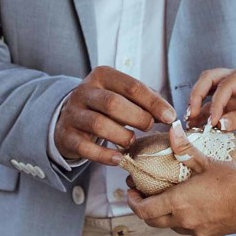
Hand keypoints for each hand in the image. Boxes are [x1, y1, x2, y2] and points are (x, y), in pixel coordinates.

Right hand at [54, 66, 176, 167]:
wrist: (67, 118)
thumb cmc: (104, 107)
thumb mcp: (122, 95)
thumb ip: (144, 101)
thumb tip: (167, 114)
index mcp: (102, 76)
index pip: (131, 86)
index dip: (153, 102)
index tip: (169, 116)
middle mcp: (85, 92)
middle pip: (113, 103)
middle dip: (137, 118)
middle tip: (149, 127)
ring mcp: (73, 114)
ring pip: (98, 124)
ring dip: (121, 136)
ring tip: (131, 142)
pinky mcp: (66, 135)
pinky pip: (85, 147)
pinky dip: (104, 155)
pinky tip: (118, 159)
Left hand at [127, 126, 235, 235]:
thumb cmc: (233, 180)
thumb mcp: (207, 162)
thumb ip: (185, 149)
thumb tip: (172, 129)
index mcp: (178, 202)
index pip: (143, 211)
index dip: (133, 203)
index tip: (132, 192)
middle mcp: (183, 221)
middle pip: (153, 221)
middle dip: (144, 209)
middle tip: (144, 195)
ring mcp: (197, 230)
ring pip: (170, 226)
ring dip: (163, 215)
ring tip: (166, 198)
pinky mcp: (209, 234)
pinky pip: (188, 229)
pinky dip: (181, 219)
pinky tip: (190, 206)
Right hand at [186, 63, 235, 143]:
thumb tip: (218, 124)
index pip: (226, 84)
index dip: (217, 103)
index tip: (212, 121)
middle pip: (210, 80)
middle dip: (198, 95)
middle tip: (190, 114)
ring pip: (210, 93)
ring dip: (199, 106)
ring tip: (190, 123)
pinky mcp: (235, 104)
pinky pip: (216, 108)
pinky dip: (207, 116)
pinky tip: (198, 126)